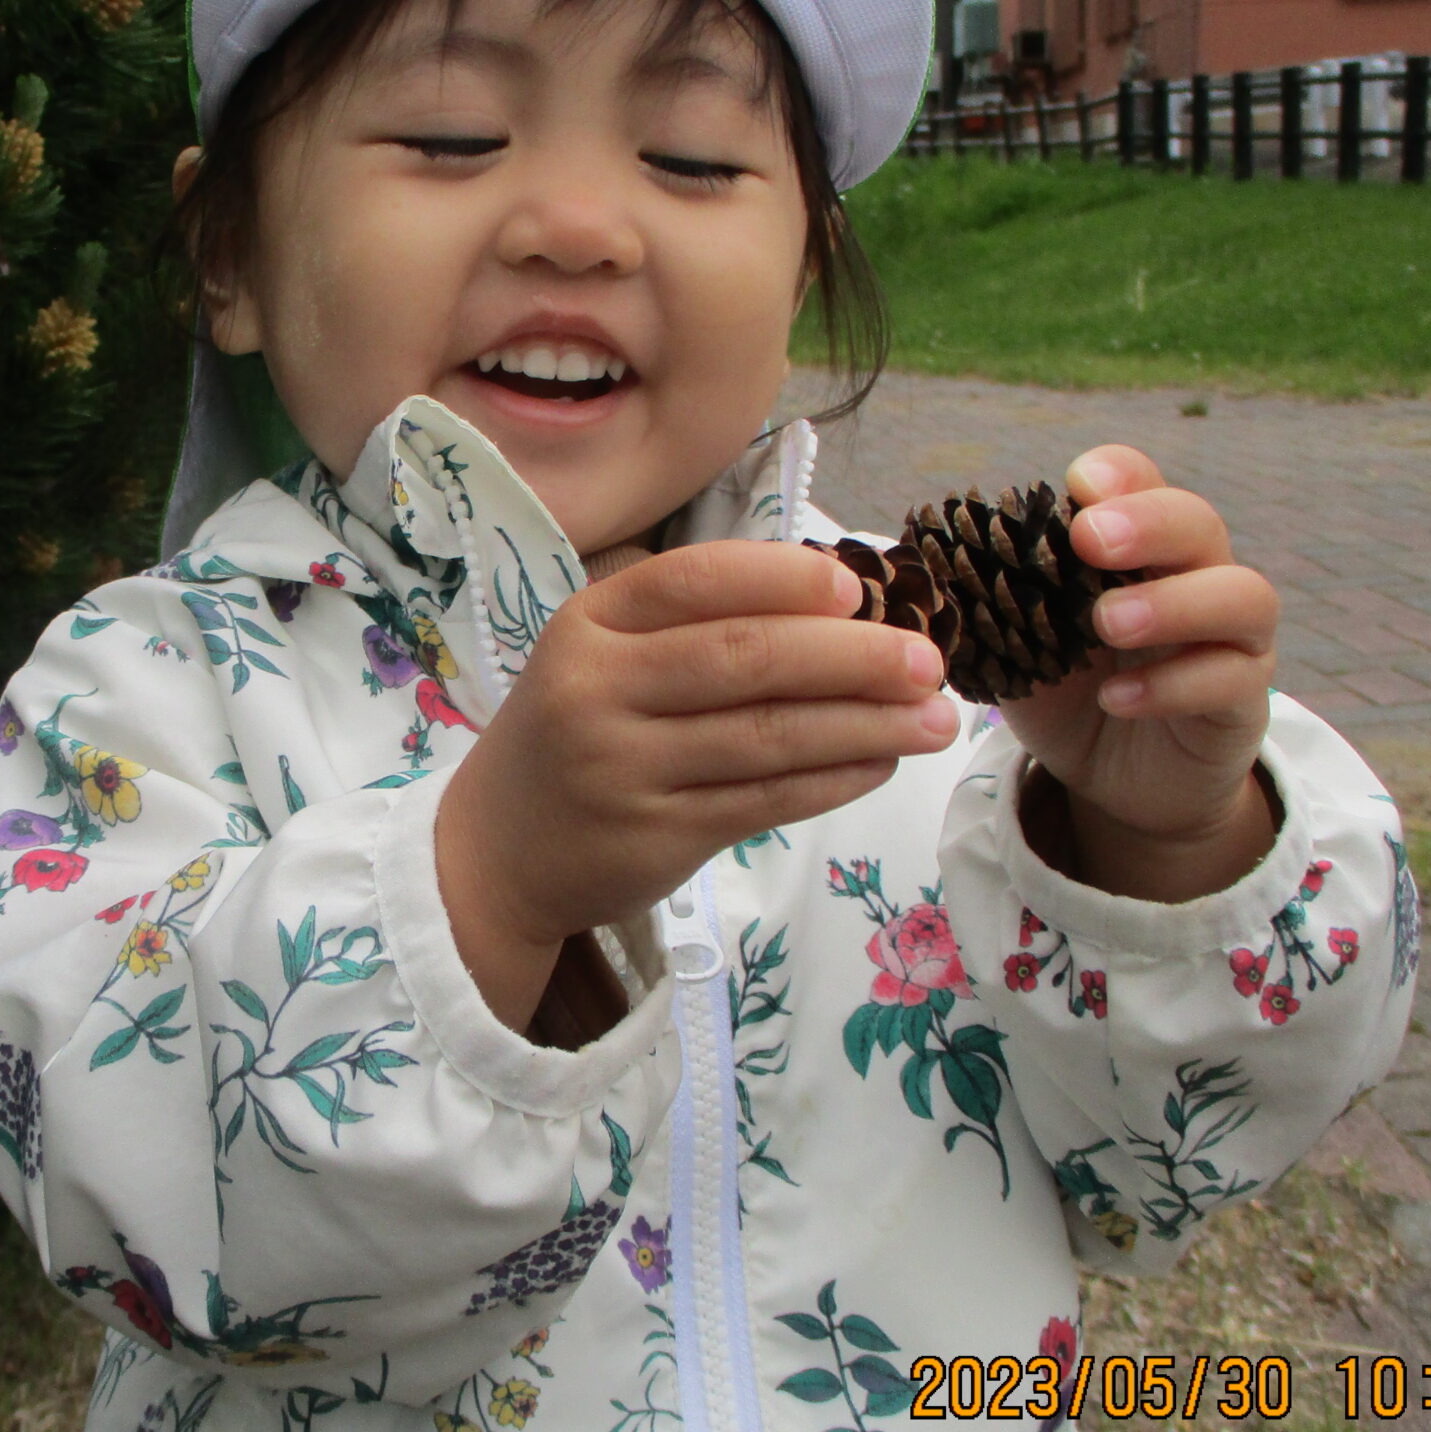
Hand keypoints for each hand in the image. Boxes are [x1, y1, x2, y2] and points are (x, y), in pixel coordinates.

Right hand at [436, 541, 958, 1026]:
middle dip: (853, 657)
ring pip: (768, 736)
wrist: (495, 852)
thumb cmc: (573, 734)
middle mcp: (599, 689)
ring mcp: (625, 768)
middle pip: (745, 659)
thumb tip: (845, 608)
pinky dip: (834, 779)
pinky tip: (880, 763)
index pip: (695, 580)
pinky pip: (765, 799)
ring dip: (867, 725)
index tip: (856, 591)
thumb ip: (693, 628)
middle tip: (928, 660)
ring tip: (935, 719)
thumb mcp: (600, 657)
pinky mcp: (657, 836)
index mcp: (589, 622)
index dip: (784, 580)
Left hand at [1001, 447, 1279, 899]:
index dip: (1117, 475)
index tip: (1077, 485)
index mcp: (1135, 547)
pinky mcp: (1245, 698)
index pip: (1141, 484)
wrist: (1118, 781)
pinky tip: (1116, 699)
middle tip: (1091, 539)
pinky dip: (1172, 685)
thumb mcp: (1016, 645)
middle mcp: (1195, 576)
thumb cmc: (1068, 693)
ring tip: (1107, 623)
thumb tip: (921, 568)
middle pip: (1199, 523)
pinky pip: (1232, 678)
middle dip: (1147, 522)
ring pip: (1242, 595)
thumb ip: (987, 604)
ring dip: (1172, 603)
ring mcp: (1233, 636)